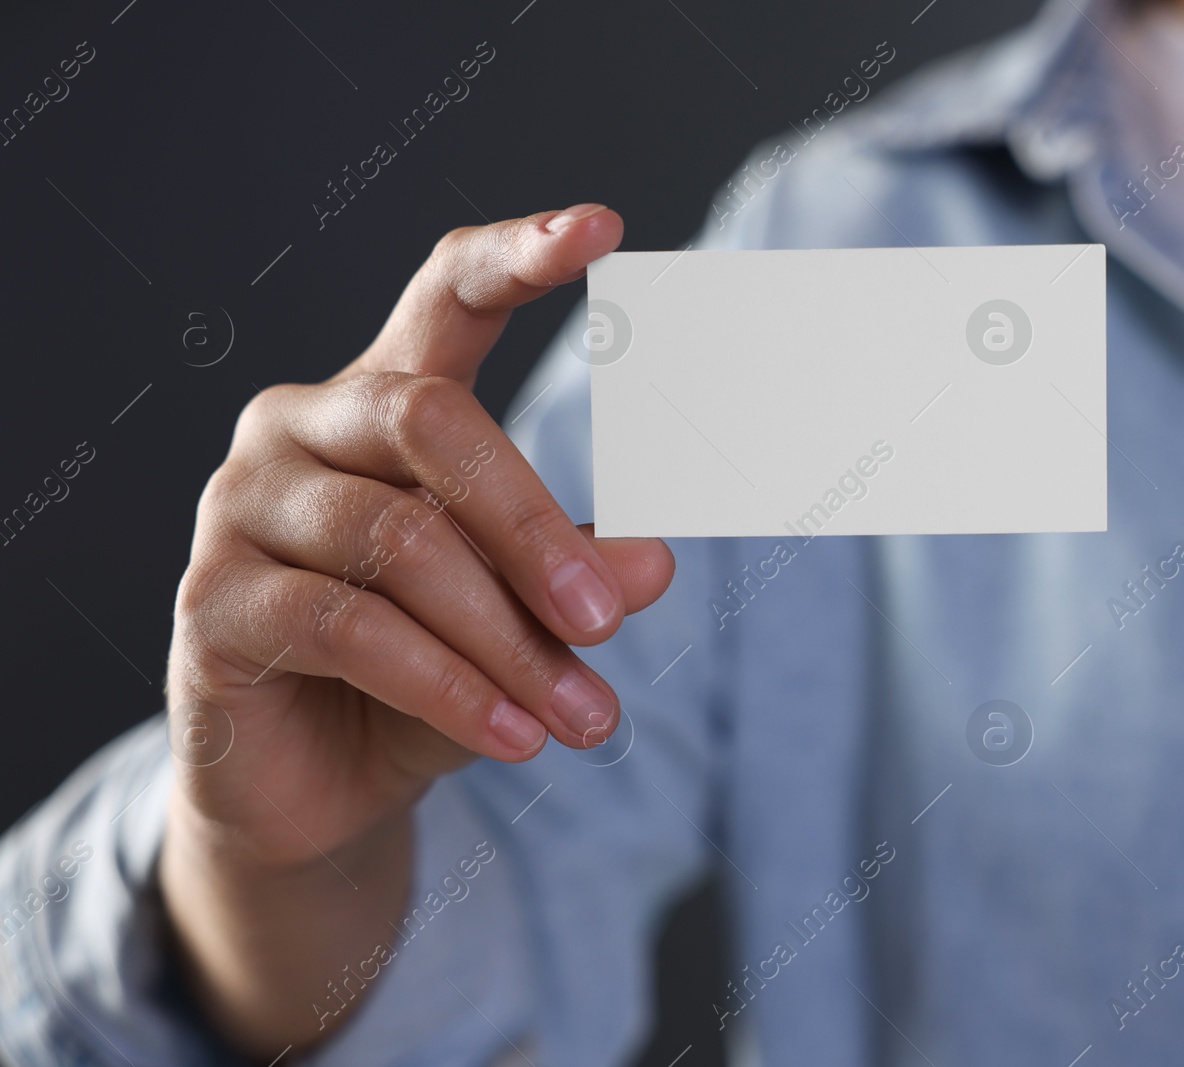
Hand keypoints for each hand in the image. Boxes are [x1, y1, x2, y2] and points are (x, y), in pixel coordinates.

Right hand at [158, 204, 671, 1053]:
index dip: (518, 255)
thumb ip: (575, 574)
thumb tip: (655, 562)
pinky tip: (515, 736)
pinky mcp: (211, 599)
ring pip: (400, 540)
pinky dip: (449, 687)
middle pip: (431, 418)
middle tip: (607, 622)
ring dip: (507, 641)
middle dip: (533, 527)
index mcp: (386, 401)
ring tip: (583, 715)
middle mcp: (303, 425)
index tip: (603, 230)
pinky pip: (348, 626)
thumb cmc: (427, 673)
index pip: (446, 294)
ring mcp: (243, 504)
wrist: (318, 784)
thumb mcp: (520, 617)